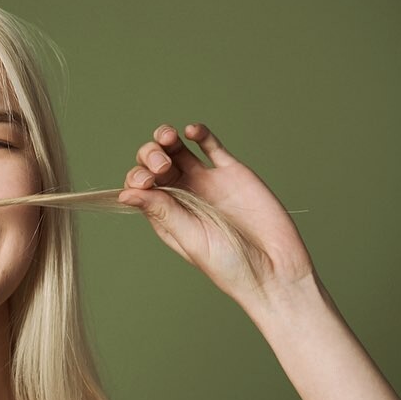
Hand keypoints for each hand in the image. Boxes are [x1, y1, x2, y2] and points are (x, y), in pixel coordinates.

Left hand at [118, 124, 314, 302]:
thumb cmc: (229, 265)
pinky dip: (200, 134)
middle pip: (154, 163)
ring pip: (178, 150)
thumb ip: (162, 211)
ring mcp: (206, 181)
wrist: (275, 268)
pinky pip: (211, 146)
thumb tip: (125, 194)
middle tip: (162, 165)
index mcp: (166, 213)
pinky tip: (191, 131)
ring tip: (169, 137)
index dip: (137, 177)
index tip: (147, 182)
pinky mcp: (232, 172)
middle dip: (150, 155)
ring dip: (166, 138)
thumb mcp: (191, 238)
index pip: (140, 186)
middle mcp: (182, 195)